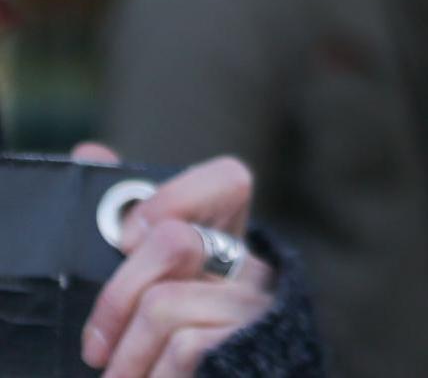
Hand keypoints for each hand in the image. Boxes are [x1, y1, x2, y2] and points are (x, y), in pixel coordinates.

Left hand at [74, 145, 276, 376]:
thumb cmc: (160, 352)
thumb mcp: (140, 287)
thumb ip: (122, 229)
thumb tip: (92, 153)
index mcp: (226, 244)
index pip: (228, 181)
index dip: (174, 198)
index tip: (126, 239)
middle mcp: (252, 268)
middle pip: (175, 243)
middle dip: (117, 298)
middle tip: (96, 347)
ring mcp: (255, 308)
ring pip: (163, 304)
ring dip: (126, 354)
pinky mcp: (250, 346)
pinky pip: (182, 345)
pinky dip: (150, 374)